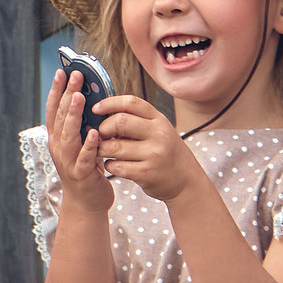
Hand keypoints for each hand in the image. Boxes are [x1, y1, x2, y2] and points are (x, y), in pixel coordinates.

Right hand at [45, 66, 112, 209]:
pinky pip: (84, 158)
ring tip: (79, 97)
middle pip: (59, 118)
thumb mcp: (80, 144)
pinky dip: (88, 145)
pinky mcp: (81, 174)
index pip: (54, 110)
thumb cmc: (86, 170)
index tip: (62, 72)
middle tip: (74, 76)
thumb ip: (82, 125)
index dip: (57, 91)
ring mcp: (68, 161)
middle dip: (67, 95)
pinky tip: (94, 133)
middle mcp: (58, 148)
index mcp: (58, 139)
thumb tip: (90, 99)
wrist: (86, 203)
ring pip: (68, 135)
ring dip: (73, 115)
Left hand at [82, 92, 203, 200]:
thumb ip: (138, 120)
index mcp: (159, 120)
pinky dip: (109, 165)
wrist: (186, 180)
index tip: (96, 108)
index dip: (109, 103)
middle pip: (120, 122)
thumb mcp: (158, 130)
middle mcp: (158, 134)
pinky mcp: (146, 173)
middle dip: (103, 128)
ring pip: (114, 146)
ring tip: (103, 150)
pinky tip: (113, 164)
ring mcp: (153, 154)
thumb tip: (105, 114)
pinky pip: (117, 166)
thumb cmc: (167, 153)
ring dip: (102, 148)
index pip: (131, 102)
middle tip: (100, 135)